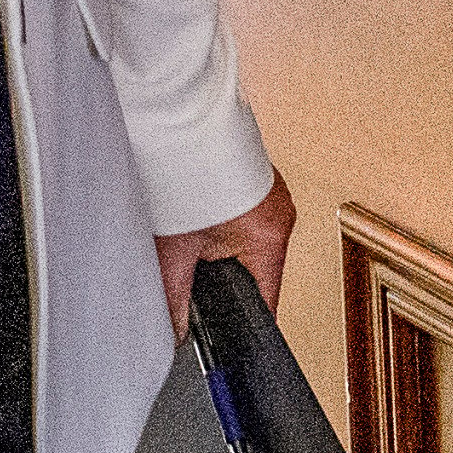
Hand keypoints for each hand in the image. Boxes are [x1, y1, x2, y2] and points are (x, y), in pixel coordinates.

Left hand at [157, 171, 296, 337]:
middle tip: (194, 268)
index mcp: (269, 236)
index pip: (266, 301)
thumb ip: (174, 292)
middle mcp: (279, 215)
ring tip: (194, 232)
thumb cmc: (184, 167)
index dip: (243, 321)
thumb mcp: (174, 243)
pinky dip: (222, 222)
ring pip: (248, 244)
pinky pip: (244, 218)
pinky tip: (200, 211)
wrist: (179, 117)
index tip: (229, 336)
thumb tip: (175, 331)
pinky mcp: (256, 183)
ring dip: (222, 247)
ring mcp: (270, 197)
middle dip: (224, 278)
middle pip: (255, 272)